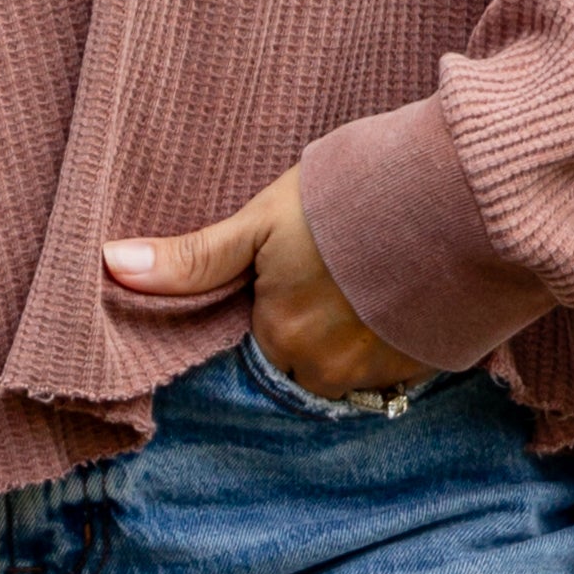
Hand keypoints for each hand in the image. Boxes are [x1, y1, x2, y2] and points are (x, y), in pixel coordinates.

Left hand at [104, 166, 427, 400]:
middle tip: (336, 262)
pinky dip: (399, 331)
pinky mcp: (435, 365)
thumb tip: (109, 266)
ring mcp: (388, 375)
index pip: (261, 339)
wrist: (464, 199)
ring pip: (354, 359)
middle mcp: (332, 373)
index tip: (291, 272)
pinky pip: (400, 360)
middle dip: (316, 318)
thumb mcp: (262, 220)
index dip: (274, 303)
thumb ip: (193, 259)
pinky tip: (407, 285)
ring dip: (359, 326)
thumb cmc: (352, 200)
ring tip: (374, 268)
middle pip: (307, 355)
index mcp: (281, 339)